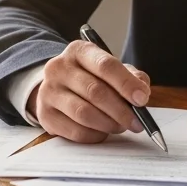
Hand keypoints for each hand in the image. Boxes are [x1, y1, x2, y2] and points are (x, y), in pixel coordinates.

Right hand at [28, 40, 150, 143]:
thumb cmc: (91, 76)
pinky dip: (95, 135)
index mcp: (79, 50)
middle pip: (95, 92)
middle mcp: (59, 68)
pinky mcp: (45, 115)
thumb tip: (141, 93)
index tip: (142, 99)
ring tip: (121, 126)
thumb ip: (130, 76)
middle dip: (121, 110)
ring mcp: (48, 92)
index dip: (126, 84)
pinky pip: (75, 131)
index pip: (105, 65)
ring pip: (84, 113)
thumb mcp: (110, 69)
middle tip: (137, 121)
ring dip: (109, 124)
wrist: (57, 87)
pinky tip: (103, 131)